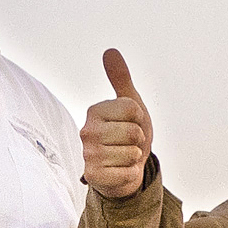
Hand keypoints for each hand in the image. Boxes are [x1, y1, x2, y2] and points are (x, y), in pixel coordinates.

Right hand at [82, 50, 154, 196]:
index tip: (131, 124)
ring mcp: (88, 155)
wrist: (123, 169)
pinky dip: (131, 174)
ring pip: (132, 153)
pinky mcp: (93, 176)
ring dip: (134, 158)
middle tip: (127, 144)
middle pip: (134, 132)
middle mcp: (87, 131)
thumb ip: (121, 79)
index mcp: (95, 111)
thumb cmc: (127, 136)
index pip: (133, 108)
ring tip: (123, 157)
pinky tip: (120, 171)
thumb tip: (110, 51)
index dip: (140, 118)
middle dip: (138, 140)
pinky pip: (128, 172)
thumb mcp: (130, 105)